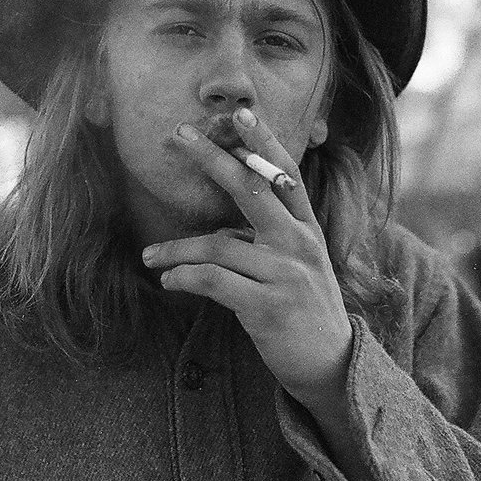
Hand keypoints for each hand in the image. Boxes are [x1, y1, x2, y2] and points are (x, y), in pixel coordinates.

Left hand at [141, 107, 352, 409]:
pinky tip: (168, 281)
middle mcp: (300, 243)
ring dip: (175, 248)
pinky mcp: (268, 307)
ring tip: (149, 255)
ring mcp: (285, 275)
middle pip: (252, 188)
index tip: (240, 113)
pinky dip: (184, 277)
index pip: (285, 174)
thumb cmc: (305, 310)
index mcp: (307, 228)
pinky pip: (213, 281)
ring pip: (218, 243)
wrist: (331, 368)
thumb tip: (222, 222)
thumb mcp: (298, 264)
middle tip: (177, 135)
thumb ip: (268, 237)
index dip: (263, 140)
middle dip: (212, 158)